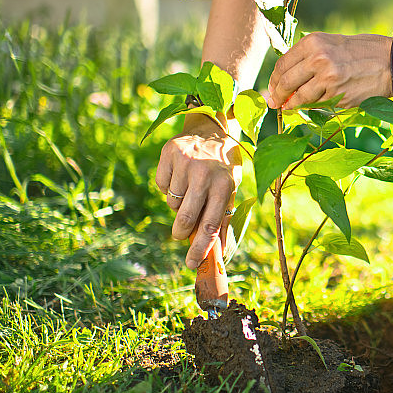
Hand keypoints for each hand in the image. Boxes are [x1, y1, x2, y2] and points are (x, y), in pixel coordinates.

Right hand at [155, 113, 242, 268]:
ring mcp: (185, 163)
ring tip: (189, 189)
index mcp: (224, 185)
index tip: (191, 263)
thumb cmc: (223, 166)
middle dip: (181, 231)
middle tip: (181, 233)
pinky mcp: (169, 154)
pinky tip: (180, 175)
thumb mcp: (231, 188)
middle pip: (186, 217)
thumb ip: (224, 218)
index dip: (200, 248)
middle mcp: (205, 174)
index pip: (210, 225)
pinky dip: (168, 187)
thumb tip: (220, 252)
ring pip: (172, 202)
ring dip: (177, 204)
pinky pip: (161, 185)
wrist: (211, 129)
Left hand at [267, 32, 392, 108]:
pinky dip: (310, 106)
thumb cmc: (364, 51)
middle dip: (277, 95)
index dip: (274, 79)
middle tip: (274, 102)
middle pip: (286, 82)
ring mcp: (327, 80)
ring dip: (292, 104)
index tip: (272, 88)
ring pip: (300, 97)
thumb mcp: (333, 43)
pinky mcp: (338, 97)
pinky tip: (309, 106)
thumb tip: (288, 76)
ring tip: (288, 107)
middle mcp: (318, 59)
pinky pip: (317, 104)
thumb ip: (310, 56)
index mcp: (314, 42)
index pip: (283, 64)